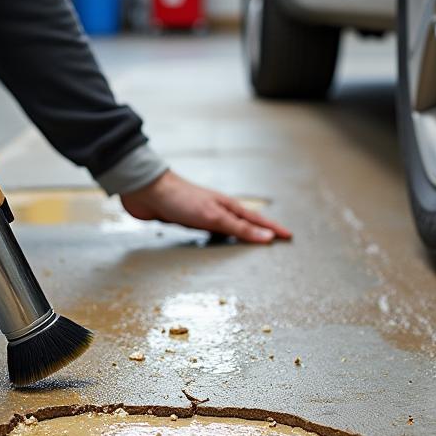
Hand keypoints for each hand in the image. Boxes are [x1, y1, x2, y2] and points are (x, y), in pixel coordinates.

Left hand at [121, 170, 291, 243]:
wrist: (147, 192)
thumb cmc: (181, 199)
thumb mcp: (214, 217)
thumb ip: (239, 229)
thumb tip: (267, 238)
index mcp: (228, 207)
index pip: (257, 221)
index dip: (273, 230)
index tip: (288, 236)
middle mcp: (218, 210)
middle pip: (246, 223)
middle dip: (262, 232)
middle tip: (277, 241)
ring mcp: (204, 215)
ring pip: (228, 228)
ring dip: (242, 235)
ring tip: (253, 244)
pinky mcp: (188, 221)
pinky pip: (211, 233)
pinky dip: (221, 238)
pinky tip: (217, 243)